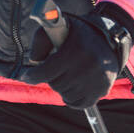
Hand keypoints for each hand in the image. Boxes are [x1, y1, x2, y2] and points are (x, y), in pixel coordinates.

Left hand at [16, 3, 133, 108]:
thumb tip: (34, 61)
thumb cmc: (76, 35)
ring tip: (67, 74)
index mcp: (76, 49)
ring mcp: (97, 79)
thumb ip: (40, 41)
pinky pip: (78, 104)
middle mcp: (88, 65)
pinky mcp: (103, 90)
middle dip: (51, 77)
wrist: (108, 41)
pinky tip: (74, 86)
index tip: (25, 76)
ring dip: (62, 87)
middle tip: (55, 69)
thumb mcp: (58, 28)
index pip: (46, 72)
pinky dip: (72, 98)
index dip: (32, 76)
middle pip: (55, 84)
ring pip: (66, 95)